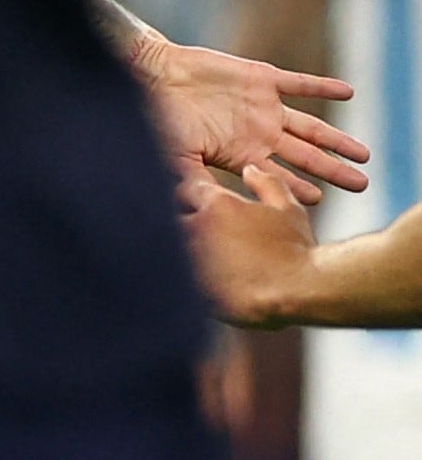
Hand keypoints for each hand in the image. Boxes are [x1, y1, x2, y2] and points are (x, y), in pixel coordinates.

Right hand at [136, 34, 362, 203]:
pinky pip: (300, 84)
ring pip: (310, 126)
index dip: (298, 190)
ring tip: (363, 154)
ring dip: (337, 139)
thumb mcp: (175, 158)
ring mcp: (263, 107)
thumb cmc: (159, 120)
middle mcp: (257, 134)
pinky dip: (323, 87)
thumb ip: (194, 182)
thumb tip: (205, 210)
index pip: (277, 178)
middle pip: (305, 156)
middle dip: (333, 170)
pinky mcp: (262, 78)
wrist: (154, 78)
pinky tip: (348, 92)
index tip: (319, 201)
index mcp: (239, 154)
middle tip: (361, 184)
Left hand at [179, 157, 323, 327]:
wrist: (298, 290)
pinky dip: (169, 272)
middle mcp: (195, 226)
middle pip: (165, 214)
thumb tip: (250, 170)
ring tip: (174, 253)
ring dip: (165, 246)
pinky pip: (165, 273)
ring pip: (160, 244)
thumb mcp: (287, 209)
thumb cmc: (296, 250)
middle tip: (179, 228)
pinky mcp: (185, 283)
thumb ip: (266, 184)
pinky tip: (177, 277)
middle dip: (171, 217)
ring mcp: (187, 256)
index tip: (189, 202)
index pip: (185, 188)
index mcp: (216, 203)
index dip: (188, 195)